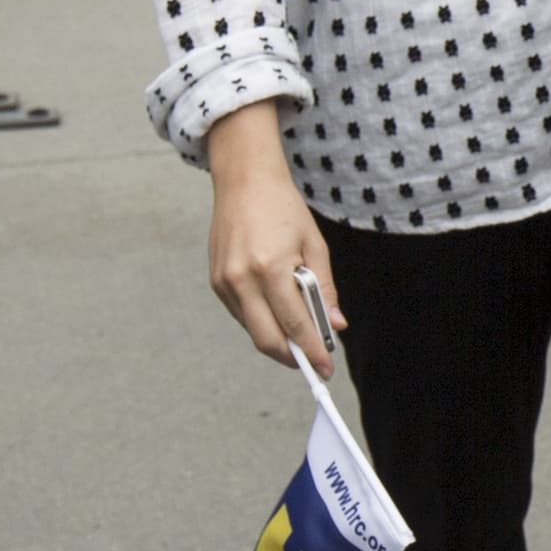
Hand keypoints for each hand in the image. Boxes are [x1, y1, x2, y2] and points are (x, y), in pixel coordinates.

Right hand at [205, 107, 341, 371]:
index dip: (311, 350)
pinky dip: (262, 321)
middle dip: (292, 356)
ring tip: (301, 333)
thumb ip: (324, 288)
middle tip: (313, 361)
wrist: (244, 181)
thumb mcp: (314, 245)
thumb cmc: (284, 209)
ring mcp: (224, 282)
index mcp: (270, 267)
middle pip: (267, 338)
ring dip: (278, 339)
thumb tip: (335, 326)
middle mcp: (241, 278)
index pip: (294, 323)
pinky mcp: (215, 282)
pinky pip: (241, 315)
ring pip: (252, 330)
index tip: (326, 368)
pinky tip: (277, 312)